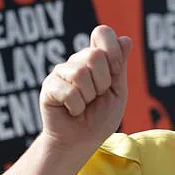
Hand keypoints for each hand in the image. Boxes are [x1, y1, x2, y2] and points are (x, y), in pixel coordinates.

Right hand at [39, 25, 131, 150]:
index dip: (113, 51)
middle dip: (103, 82)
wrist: (81, 142)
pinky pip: (69, 91)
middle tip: (97, 96)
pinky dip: (76, 107)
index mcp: (97, 59)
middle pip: (95, 55)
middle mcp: (78, 61)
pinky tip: (72, 111)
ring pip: (81, 73)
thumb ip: (120, 67)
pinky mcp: (49, 86)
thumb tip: (125, 39)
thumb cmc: (100, 118)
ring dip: (89, 96)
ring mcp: (61, 72)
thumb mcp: (117, 92)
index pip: (103, 33)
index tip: (115, 70)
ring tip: (84, 104)